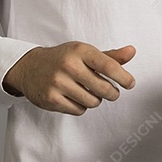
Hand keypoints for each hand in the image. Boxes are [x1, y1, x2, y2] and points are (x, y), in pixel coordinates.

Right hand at [2, 42, 135, 114]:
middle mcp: (69, 66)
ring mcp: (58, 83)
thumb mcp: (85, 52)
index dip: (123, 77)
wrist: (29, 67)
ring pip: (92, 101)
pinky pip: (78, 110)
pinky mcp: (51, 99)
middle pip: (103, 88)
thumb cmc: (63, 59)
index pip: (109, 65)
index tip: (130, 84)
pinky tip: (76, 97)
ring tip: (90, 92)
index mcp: (80, 51)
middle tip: (112, 92)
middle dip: (112, 93)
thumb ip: (110, 56)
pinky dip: (82, 106)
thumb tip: (132, 51)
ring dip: (96, 100)